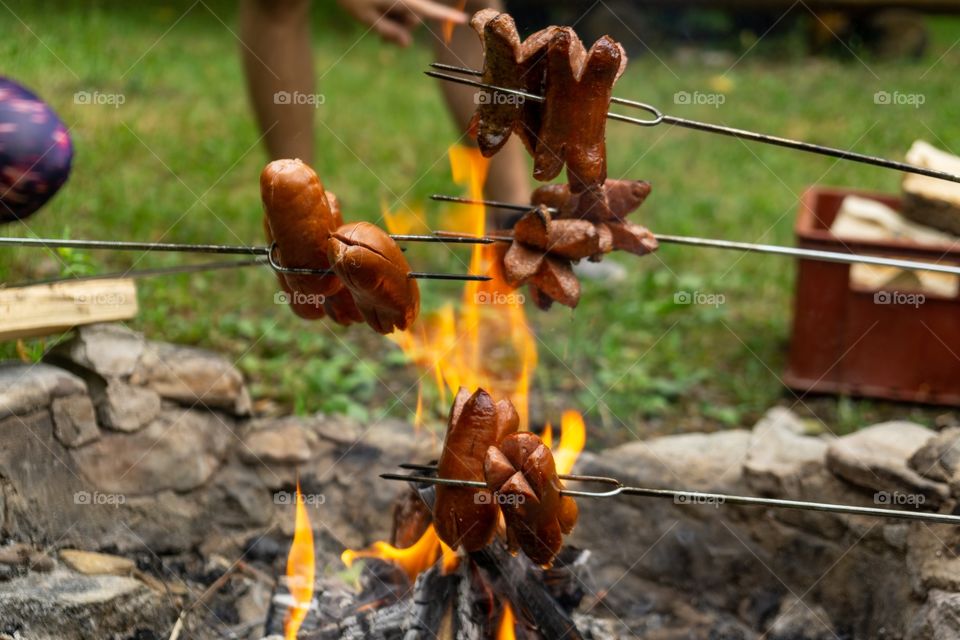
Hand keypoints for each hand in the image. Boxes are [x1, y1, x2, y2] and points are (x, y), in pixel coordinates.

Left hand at [336, 0, 466, 46]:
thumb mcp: (366, 18)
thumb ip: (388, 32)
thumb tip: (406, 44)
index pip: (428, 11)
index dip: (446, 16)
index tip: (463, 19)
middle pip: (414, 17)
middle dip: (401, 27)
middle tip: (381, 37)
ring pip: (407, 13)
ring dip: (395, 20)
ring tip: (374, 19)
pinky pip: (400, 7)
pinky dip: (392, 13)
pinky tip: (378, 13)